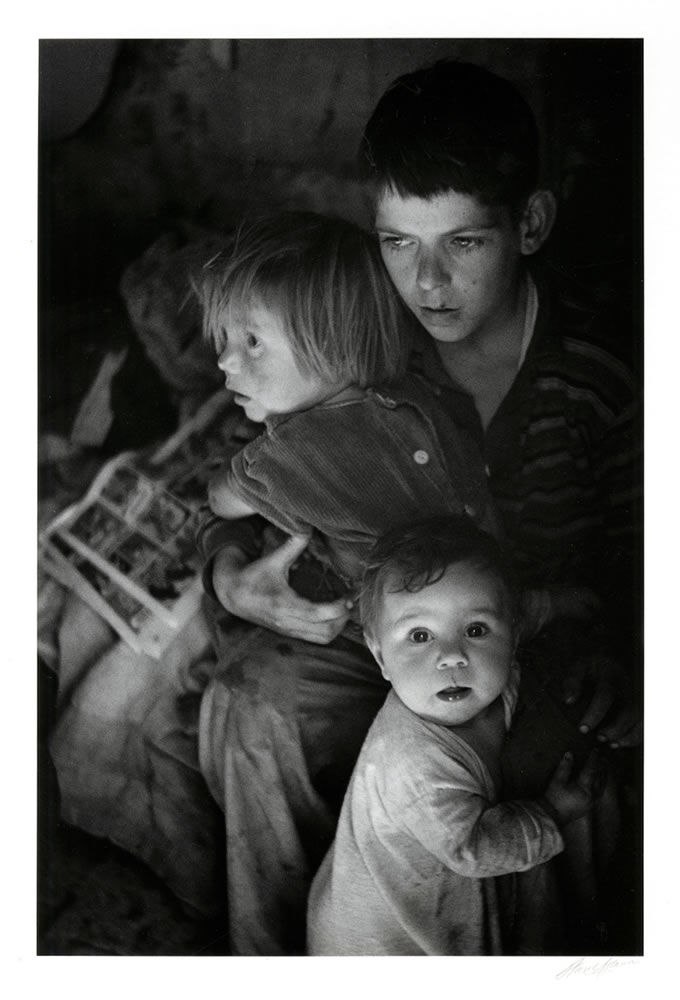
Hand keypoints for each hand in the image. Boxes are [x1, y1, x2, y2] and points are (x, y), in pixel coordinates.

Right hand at [212, 534, 351, 643]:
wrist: (233, 596)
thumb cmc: (253, 576)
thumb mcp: (272, 560)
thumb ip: (291, 546)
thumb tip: (306, 528)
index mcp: (283, 604)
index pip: (316, 613)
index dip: (336, 608)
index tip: (348, 596)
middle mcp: (287, 621)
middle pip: (325, 630)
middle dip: (342, 617)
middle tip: (351, 599)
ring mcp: (289, 629)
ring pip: (323, 638)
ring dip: (338, 625)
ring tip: (345, 607)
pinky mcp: (290, 632)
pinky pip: (317, 638)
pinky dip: (330, 629)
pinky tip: (334, 614)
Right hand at [542, 749, 605, 825]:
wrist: (552, 816)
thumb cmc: (553, 798)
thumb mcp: (557, 781)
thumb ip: (565, 767)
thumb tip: (570, 754)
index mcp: (584, 789)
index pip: (591, 770)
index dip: (593, 759)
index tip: (595, 750)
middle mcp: (591, 796)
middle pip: (600, 779)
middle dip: (602, 767)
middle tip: (603, 757)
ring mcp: (591, 802)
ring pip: (601, 787)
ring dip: (603, 776)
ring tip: (604, 768)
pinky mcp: (589, 806)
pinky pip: (599, 793)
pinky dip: (601, 785)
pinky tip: (599, 782)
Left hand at [562, 652, 641, 748]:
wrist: (609, 661)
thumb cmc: (591, 668)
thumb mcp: (579, 668)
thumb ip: (572, 682)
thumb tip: (568, 701)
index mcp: (612, 673)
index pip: (606, 694)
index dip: (595, 713)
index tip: (582, 729)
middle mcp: (629, 684)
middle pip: (630, 708)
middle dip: (616, 727)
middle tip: (599, 738)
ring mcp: (638, 695)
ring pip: (642, 718)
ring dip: (629, 735)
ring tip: (612, 745)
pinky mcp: (641, 705)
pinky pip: (645, 724)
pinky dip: (635, 737)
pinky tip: (620, 744)